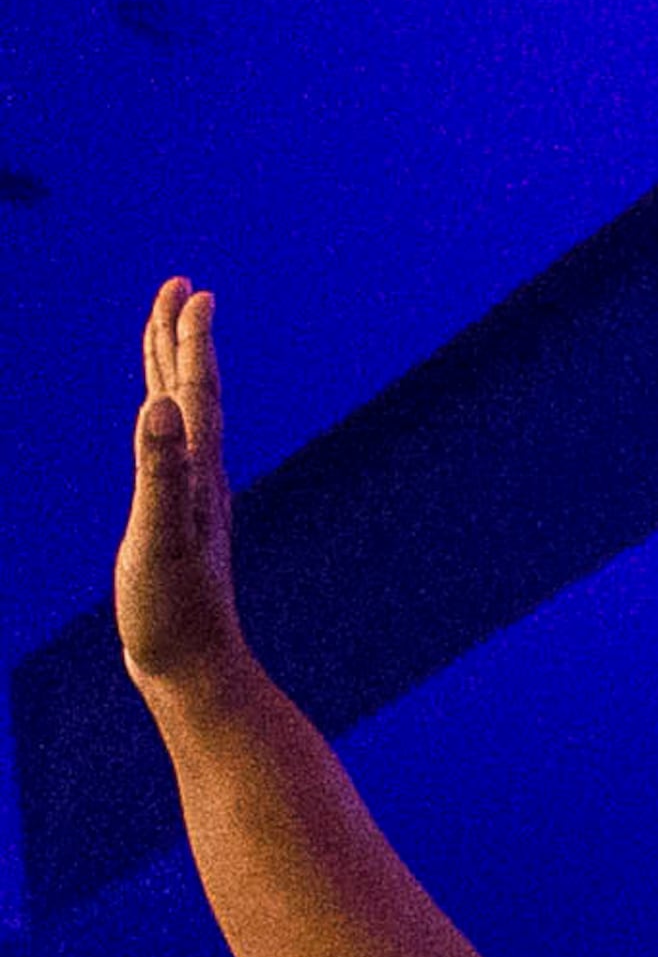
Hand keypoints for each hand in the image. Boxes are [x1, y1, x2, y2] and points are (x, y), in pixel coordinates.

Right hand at [116, 279, 249, 696]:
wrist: (193, 669)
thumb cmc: (172, 612)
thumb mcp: (158, 538)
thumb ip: (159, 473)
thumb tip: (161, 407)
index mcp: (196, 474)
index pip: (194, 392)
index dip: (189, 340)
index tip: (191, 290)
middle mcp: (200, 479)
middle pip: (192, 394)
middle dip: (183, 339)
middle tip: (183, 288)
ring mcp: (191, 499)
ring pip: (182, 420)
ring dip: (175, 372)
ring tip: (170, 336)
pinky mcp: (178, 522)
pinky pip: (170, 452)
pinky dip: (164, 422)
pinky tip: (162, 426)